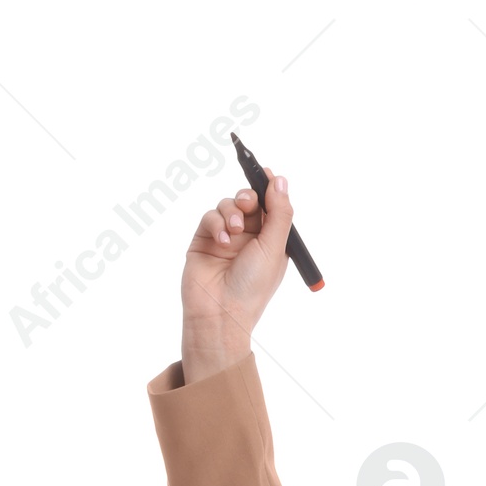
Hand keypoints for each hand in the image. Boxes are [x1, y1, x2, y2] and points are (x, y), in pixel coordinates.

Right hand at [179, 170, 295, 380]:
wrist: (220, 313)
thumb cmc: (252, 288)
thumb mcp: (274, 249)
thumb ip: (279, 214)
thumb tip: (280, 181)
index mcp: (271, 241)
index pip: (271, 206)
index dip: (269, 188)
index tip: (266, 172)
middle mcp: (250, 238)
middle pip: (249, 200)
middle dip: (249, 198)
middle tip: (249, 205)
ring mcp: (226, 238)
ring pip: (228, 205)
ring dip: (232, 212)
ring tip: (234, 232)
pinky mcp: (205, 239)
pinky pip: (210, 216)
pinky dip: (216, 224)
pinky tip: (222, 242)